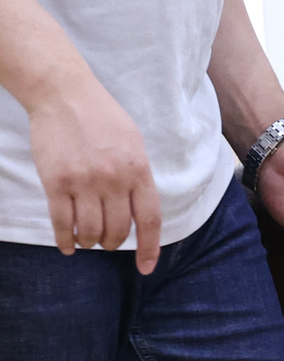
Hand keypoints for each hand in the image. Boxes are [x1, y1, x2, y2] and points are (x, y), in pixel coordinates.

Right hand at [28, 74, 161, 272]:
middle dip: (114, 244)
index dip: (150, 249)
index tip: (147, 267)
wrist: (64, 93)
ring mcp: (84, 181)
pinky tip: (67, 246)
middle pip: (118, 230)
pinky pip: (62, 222)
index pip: (149, 220)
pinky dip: (65, 239)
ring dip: (90, 242)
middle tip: (108, 243)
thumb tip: (140, 211)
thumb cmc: (102, 118)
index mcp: (139, 171)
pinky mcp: (56, 181)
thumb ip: (139, 177)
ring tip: (88, 240)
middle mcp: (114, 179)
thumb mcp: (134, 145)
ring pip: (90, 231)